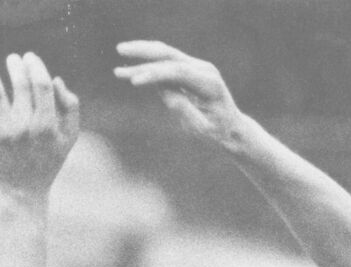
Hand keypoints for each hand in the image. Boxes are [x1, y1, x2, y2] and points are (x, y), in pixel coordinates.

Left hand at [0, 47, 79, 196]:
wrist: (21, 193)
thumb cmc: (47, 162)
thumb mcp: (69, 138)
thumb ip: (70, 106)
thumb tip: (55, 78)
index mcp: (47, 125)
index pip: (42, 84)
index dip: (35, 65)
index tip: (29, 57)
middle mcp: (25, 126)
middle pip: (20, 83)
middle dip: (16, 64)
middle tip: (13, 59)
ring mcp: (4, 131)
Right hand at [114, 41, 242, 145]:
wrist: (230, 128)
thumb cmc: (216, 133)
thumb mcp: (201, 128)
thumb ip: (185, 110)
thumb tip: (167, 94)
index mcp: (208, 83)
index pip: (178, 71)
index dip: (155, 74)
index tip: (134, 81)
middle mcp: (203, 70)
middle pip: (170, 55)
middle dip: (144, 52)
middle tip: (120, 49)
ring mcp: (196, 68)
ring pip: (166, 56)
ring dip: (142, 55)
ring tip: (119, 55)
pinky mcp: (189, 73)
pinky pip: (166, 66)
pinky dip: (148, 67)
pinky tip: (130, 71)